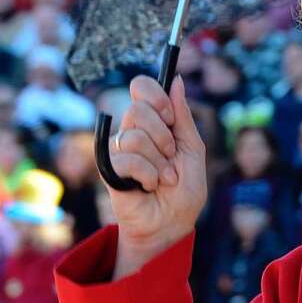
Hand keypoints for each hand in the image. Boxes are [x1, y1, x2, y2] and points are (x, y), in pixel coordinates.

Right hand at [108, 75, 206, 277]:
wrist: (173, 222)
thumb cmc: (185, 187)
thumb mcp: (192, 147)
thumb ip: (182, 115)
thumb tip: (178, 80)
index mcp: (154, 120)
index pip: (141, 86)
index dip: (155, 96)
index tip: (169, 115)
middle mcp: (133, 130)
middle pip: (137, 108)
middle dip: (163, 135)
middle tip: (170, 154)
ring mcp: (119, 149)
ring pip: (134, 136)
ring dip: (158, 161)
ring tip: (163, 177)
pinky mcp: (109, 170)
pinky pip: (127, 160)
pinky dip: (147, 175)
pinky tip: (149, 186)